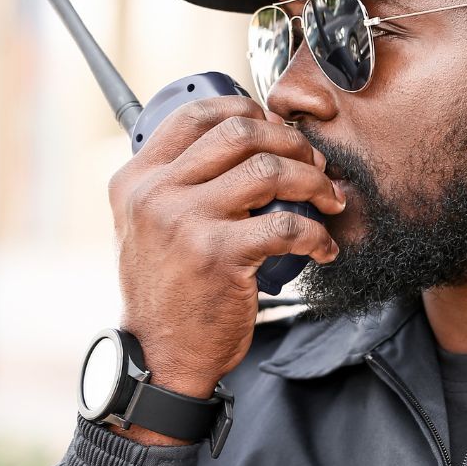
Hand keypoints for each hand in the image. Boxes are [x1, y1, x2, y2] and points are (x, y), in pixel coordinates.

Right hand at [106, 95, 344, 430]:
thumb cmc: (167, 294)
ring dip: (312, 181)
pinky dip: (317, 234)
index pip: (195, 115)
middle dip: (290, 141)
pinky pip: (287, 225)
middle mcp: (156, 194)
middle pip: (239, 132)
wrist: (160, 355)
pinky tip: (323, 246)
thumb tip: (237, 150)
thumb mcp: (147, 229)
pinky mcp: (219, 255)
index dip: (247, 110)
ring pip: (268, 170)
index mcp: (137, 180)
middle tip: (314, 162)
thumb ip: (176, 187)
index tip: (277, 129)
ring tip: (328, 199)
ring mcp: (186, 222)